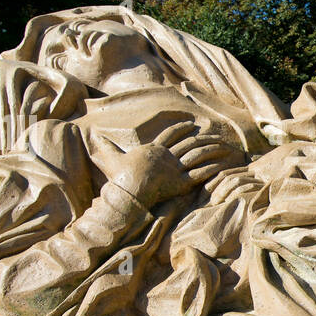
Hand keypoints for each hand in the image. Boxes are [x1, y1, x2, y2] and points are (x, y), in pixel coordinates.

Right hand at [92, 122, 231, 208]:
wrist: (128, 191)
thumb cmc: (120, 178)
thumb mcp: (112, 160)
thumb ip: (106, 148)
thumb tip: (93, 137)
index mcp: (154, 149)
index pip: (170, 135)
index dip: (181, 128)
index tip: (191, 124)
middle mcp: (167, 157)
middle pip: (188, 143)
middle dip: (203, 138)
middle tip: (215, 135)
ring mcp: (175, 169)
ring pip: (197, 156)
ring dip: (210, 150)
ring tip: (222, 147)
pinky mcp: (181, 183)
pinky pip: (199, 174)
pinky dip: (211, 169)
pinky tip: (221, 165)